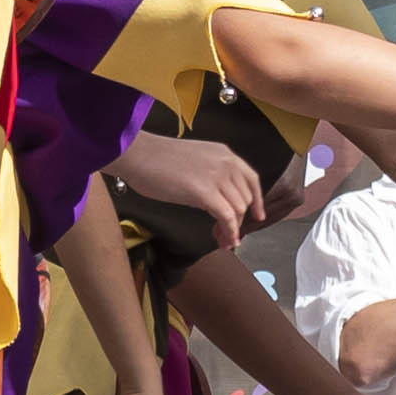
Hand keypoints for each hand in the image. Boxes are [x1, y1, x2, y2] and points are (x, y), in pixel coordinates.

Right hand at [107, 132, 266, 250]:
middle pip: (245, 199)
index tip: (257, 215)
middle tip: (227, 235)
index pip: (251, 179)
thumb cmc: (156, 159)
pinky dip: (230, 232)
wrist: (138, 155)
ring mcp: (217, 177)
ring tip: (222, 240)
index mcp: (224, 154)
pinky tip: (226, 240)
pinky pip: (227, 217)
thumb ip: (211, 174)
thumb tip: (217, 197)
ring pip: (238, 210)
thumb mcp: (195, 160)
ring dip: (233, 229)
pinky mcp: (205, 192)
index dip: (257, 201)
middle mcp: (226, 163)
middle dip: (239, 220)